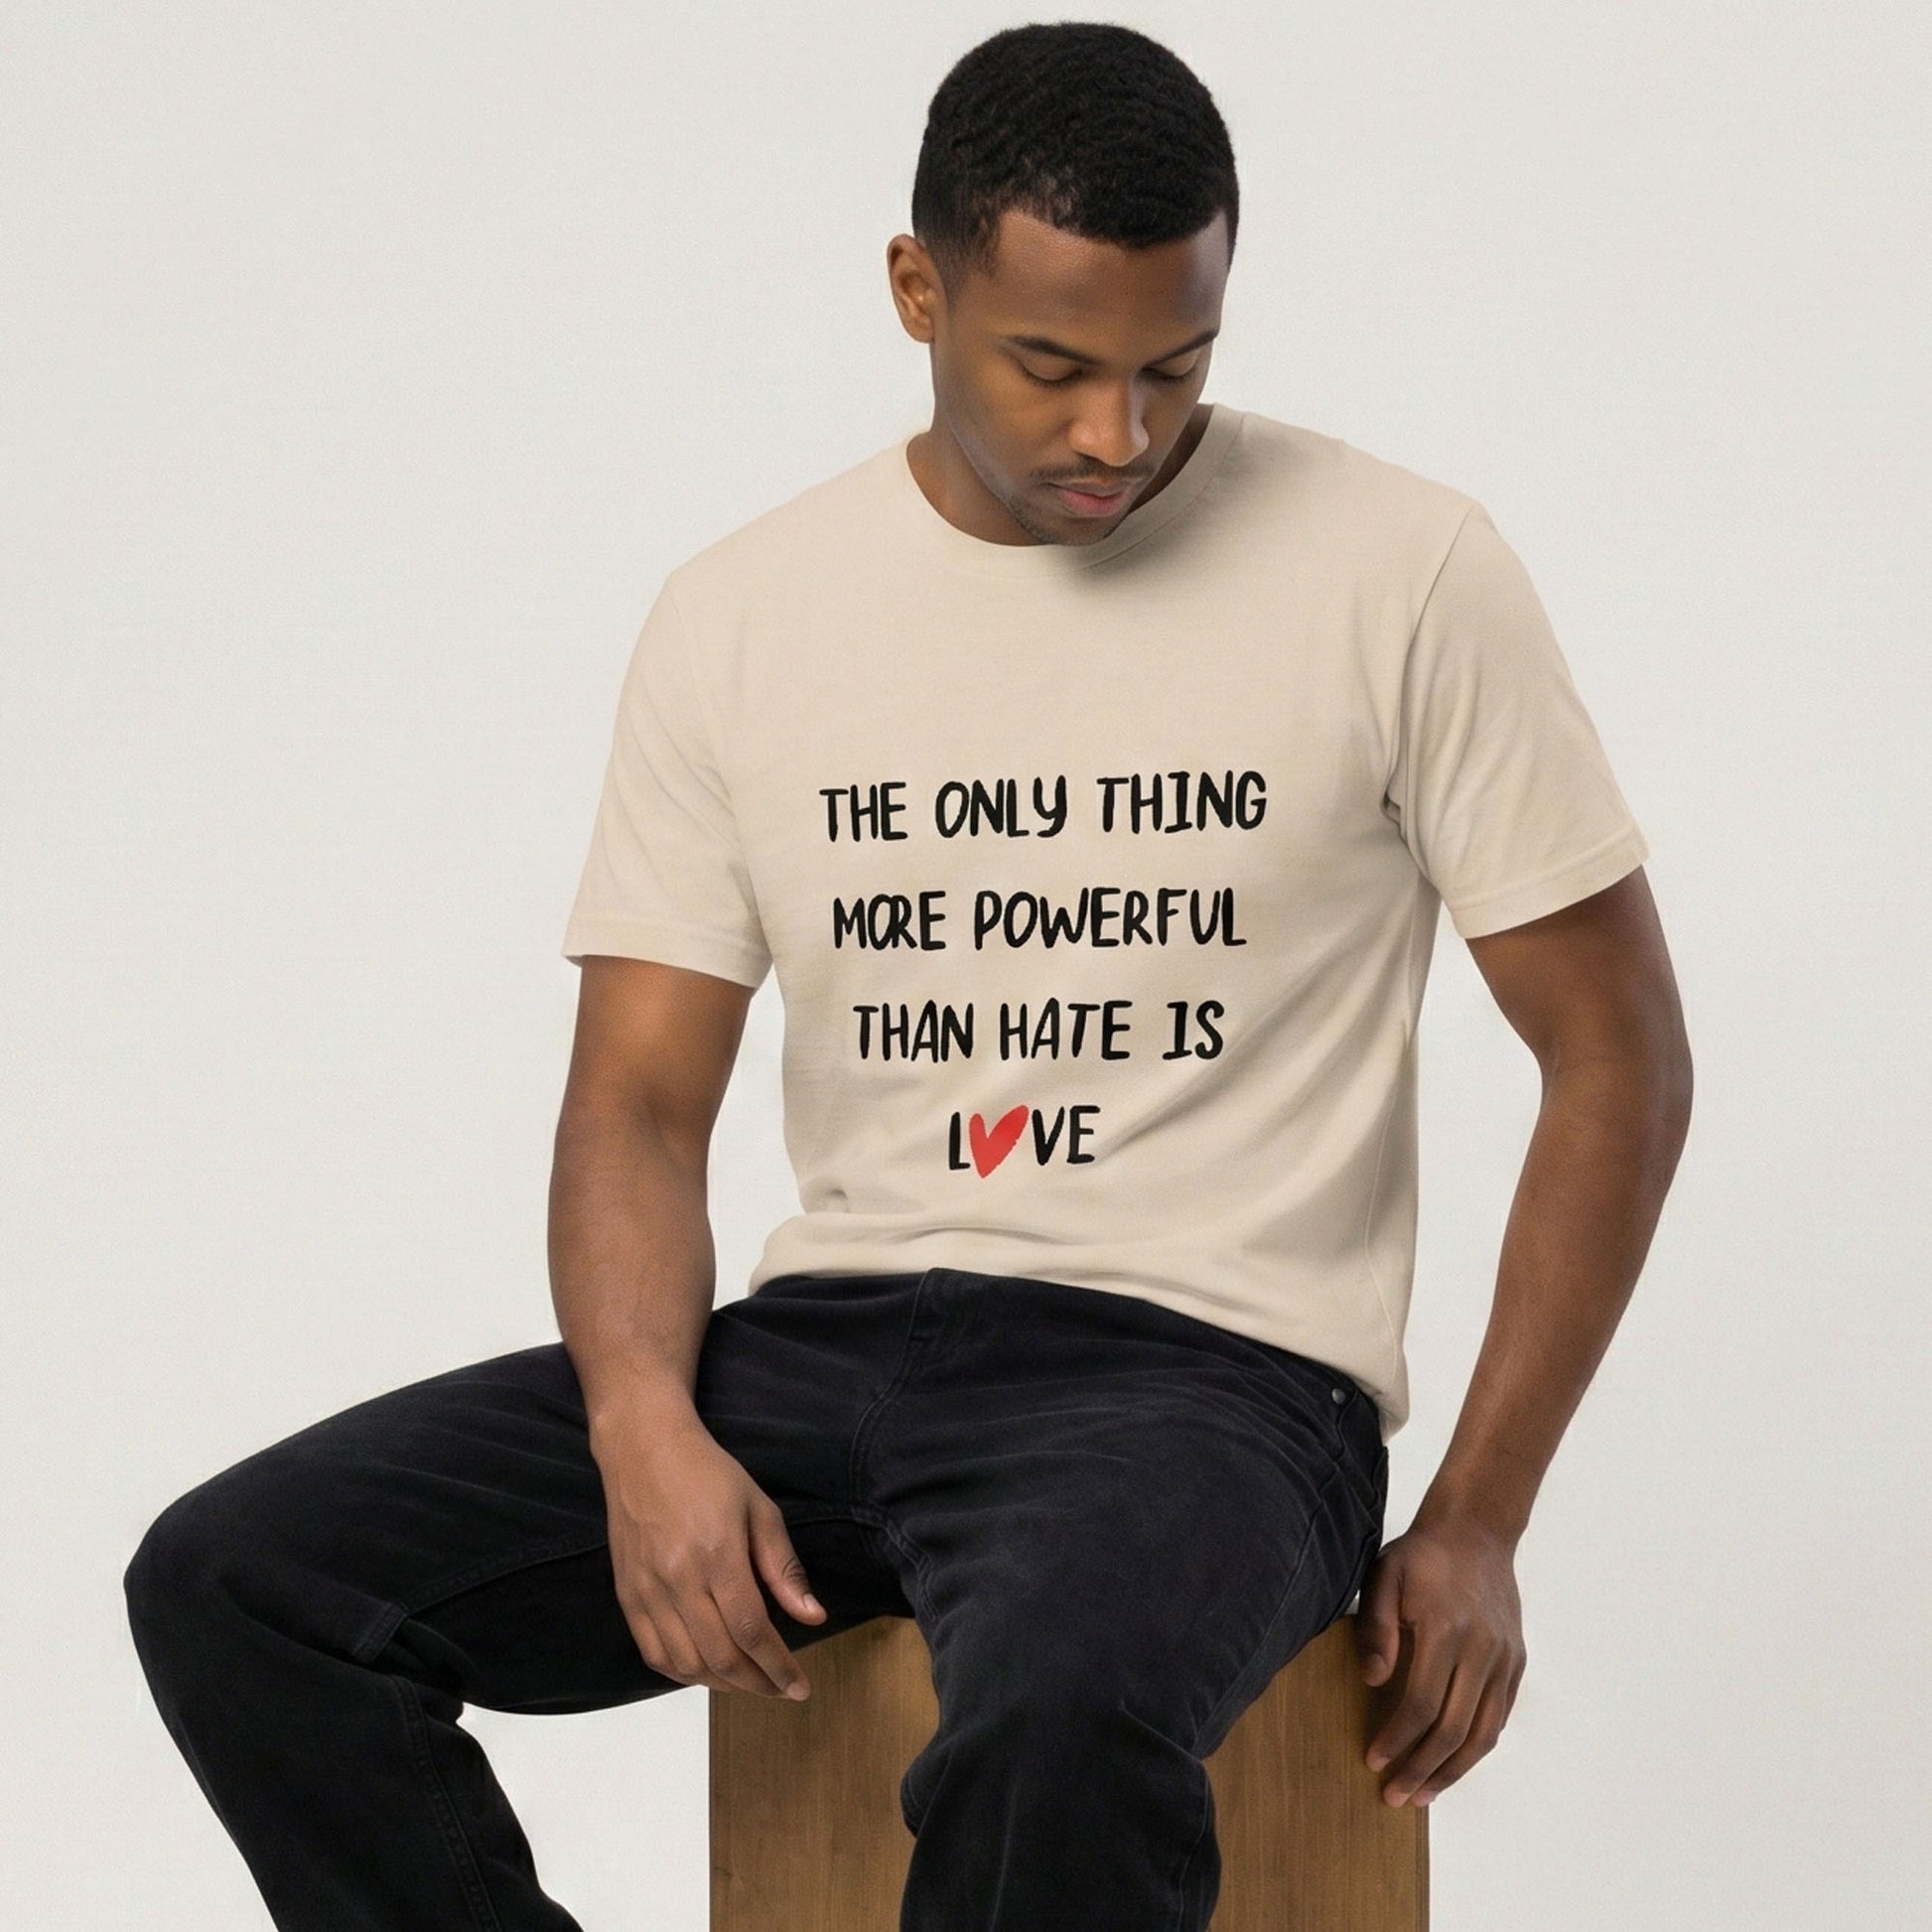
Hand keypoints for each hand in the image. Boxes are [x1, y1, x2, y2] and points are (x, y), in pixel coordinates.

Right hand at [590, 1395, 828, 1699]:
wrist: (643, 1450)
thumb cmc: (707, 1474)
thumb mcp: (759, 1509)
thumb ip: (784, 1568)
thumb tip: (813, 1617)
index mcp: (717, 1554)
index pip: (751, 1631)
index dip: (778, 1667)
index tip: (799, 1687)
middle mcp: (678, 1579)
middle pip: (719, 1656)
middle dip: (757, 1683)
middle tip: (780, 1689)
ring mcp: (647, 1591)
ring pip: (685, 1663)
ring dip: (722, 1684)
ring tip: (749, 1681)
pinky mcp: (627, 1595)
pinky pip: (653, 1653)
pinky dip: (682, 1673)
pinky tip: (706, 1670)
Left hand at [1356, 1516, 1525, 1807]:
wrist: (1476, 1530)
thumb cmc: (1422, 1555)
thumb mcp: (1384, 1575)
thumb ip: (1376, 1627)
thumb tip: (1373, 1680)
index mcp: (1446, 1630)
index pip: (1421, 1704)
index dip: (1396, 1738)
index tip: (1373, 1761)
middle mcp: (1482, 1650)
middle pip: (1454, 1729)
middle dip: (1422, 1769)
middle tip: (1394, 1796)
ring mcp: (1505, 1658)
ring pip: (1483, 1733)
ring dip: (1452, 1771)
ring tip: (1423, 1795)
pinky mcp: (1516, 1662)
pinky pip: (1499, 1717)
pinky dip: (1476, 1747)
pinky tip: (1452, 1763)